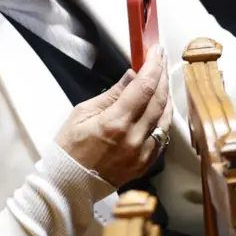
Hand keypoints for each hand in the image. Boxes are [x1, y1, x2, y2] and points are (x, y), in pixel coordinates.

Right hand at [54, 46, 172, 187]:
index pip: (144, 87)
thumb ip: (112, 94)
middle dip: (162, 76)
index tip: (156, 51)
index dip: (153, 66)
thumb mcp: (82, 114)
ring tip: (162, 80)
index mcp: (115, 123)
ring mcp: (142, 154)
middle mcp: (134, 139)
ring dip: (166, 96)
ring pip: (165, 118)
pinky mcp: (145, 164)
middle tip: (161, 60)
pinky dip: (163, 118)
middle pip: (159, 100)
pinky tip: (159, 107)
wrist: (69, 184)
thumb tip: (132, 76)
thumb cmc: (69, 148)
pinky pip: (162, 137)